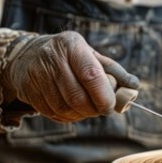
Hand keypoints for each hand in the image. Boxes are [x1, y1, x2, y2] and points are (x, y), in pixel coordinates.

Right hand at [1, 31, 138, 122]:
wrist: (27, 54)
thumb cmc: (69, 57)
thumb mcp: (91, 55)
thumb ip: (113, 71)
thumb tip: (133, 87)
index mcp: (71, 45)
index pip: (91, 75)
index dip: (104, 96)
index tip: (111, 106)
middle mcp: (52, 58)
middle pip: (77, 96)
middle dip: (93, 109)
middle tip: (101, 109)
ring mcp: (36, 74)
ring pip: (64, 108)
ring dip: (81, 115)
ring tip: (88, 109)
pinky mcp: (27, 90)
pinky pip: (52, 113)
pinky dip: (67, 117)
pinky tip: (73, 110)